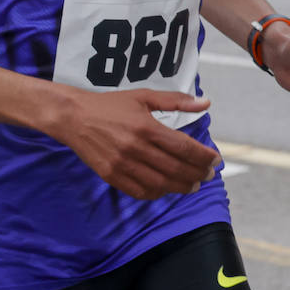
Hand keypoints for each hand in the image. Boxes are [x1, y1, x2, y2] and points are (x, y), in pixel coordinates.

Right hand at [51, 89, 220, 200]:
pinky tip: (166, 188)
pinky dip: (158, 193)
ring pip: (161, 184)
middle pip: (176, 169)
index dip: (204, 156)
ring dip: (182, 187)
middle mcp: (136, 148)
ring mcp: (123, 164)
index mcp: (146, 127)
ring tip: (192, 185)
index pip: (184, 147)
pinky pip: (140, 192)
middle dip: (198, 174)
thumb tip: (206, 102)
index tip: (215, 160)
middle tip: (208, 175)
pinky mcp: (112, 176)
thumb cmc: (110, 105)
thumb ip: (176, 101)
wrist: (74, 116)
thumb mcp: (143, 96)